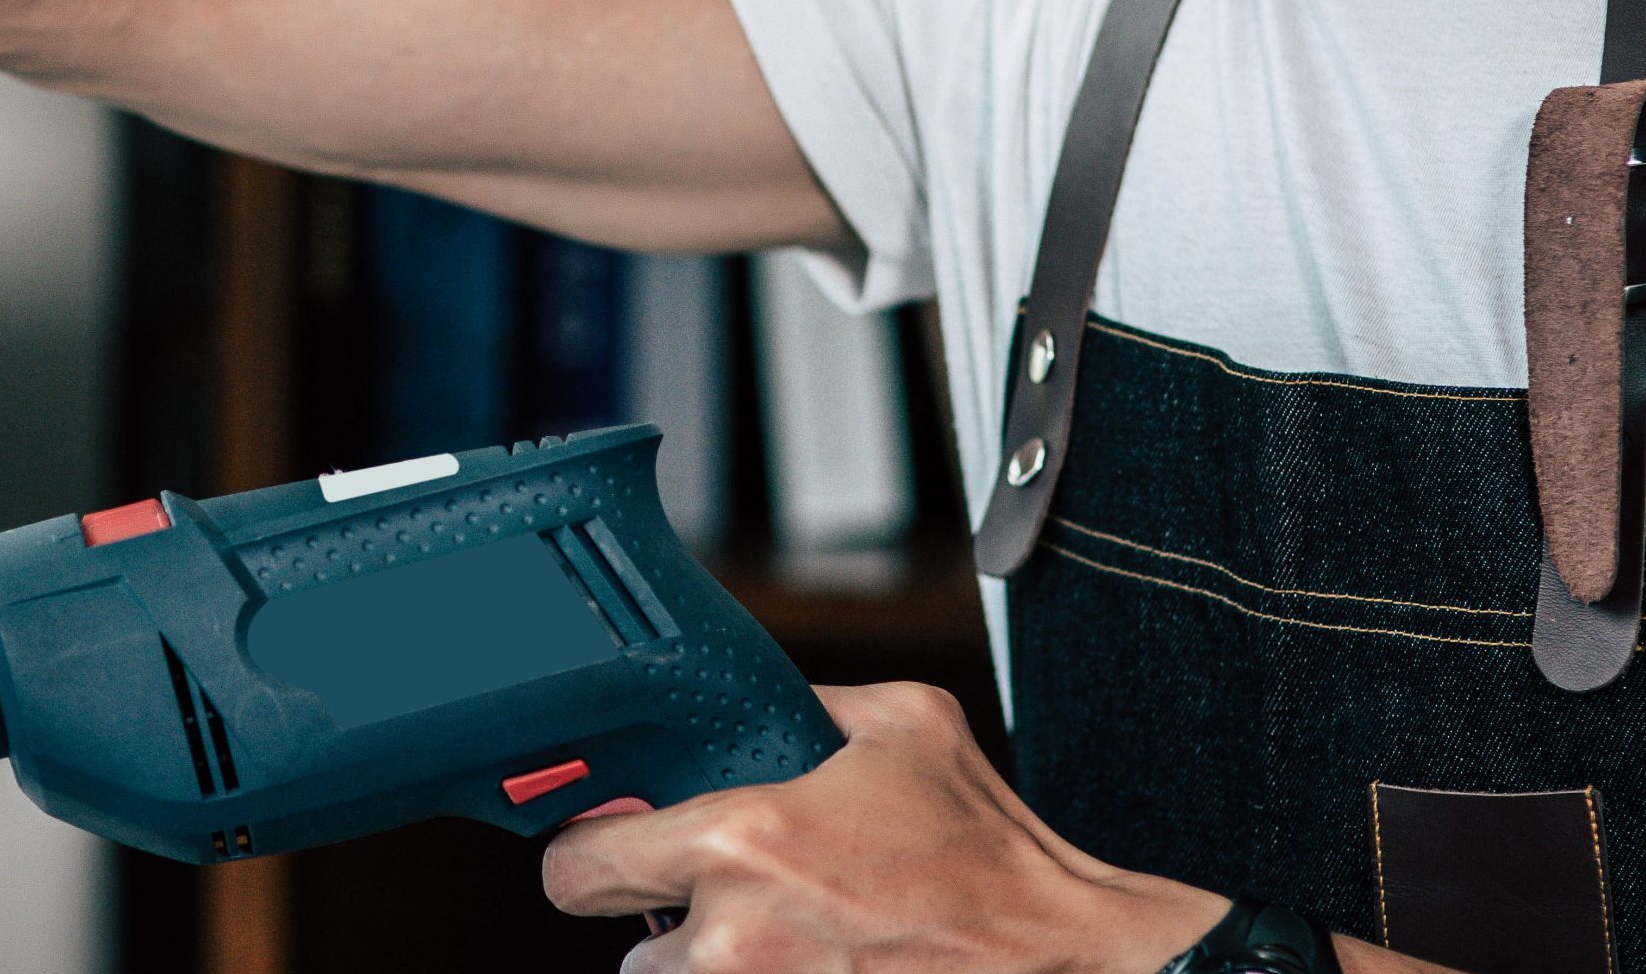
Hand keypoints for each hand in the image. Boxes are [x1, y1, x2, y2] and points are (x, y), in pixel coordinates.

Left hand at [543, 682, 1227, 973]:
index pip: (579, 869)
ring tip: (787, 938)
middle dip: (665, 924)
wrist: (1066, 958)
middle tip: (722, 900)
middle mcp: (734, 939)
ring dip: (713, 970)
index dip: (592, 854)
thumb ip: (807, 704)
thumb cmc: (994, 855)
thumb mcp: (906, 727)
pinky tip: (818, 962)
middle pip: (627, 953)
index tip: (612, 849)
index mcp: (742, 841)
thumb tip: (758, 699)